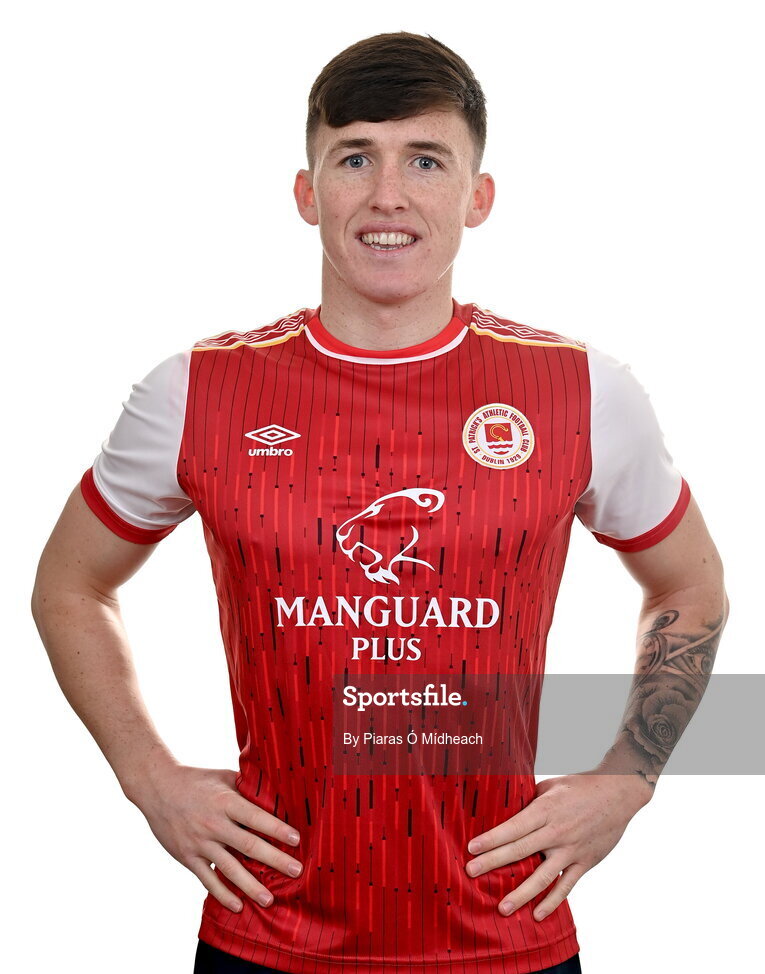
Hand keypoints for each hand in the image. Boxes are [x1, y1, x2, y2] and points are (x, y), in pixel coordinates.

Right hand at [129, 763, 301, 912]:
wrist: (157, 788)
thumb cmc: (196, 780)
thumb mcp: (223, 776)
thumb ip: (246, 786)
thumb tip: (275, 791)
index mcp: (225, 801)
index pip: (255, 817)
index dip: (276, 828)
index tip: (296, 840)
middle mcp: (214, 823)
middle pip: (248, 845)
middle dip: (275, 860)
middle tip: (296, 872)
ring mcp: (200, 842)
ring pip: (229, 868)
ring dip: (251, 886)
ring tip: (269, 900)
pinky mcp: (187, 856)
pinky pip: (207, 879)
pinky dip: (222, 894)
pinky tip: (237, 906)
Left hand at [464, 771, 651, 919]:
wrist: (618, 793)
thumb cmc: (581, 786)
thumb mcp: (551, 785)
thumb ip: (530, 799)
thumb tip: (507, 808)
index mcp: (546, 809)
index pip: (513, 827)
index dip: (491, 839)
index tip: (471, 848)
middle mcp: (557, 832)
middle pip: (520, 850)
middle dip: (493, 862)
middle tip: (470, 873)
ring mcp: (571, 850)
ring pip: (543, 876)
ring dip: (521, 893)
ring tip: (502, 908)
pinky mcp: (585, 862)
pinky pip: (566, 886)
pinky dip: (552, 902)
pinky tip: (536, 915)